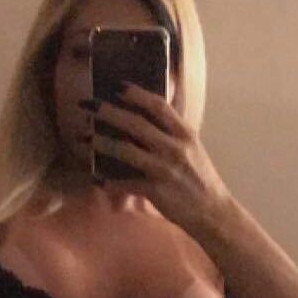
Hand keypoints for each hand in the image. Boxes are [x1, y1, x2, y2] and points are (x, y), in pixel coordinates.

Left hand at [86, 84, 232, 239]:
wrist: (212, 211)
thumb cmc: (200, 178)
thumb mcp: (192, 148)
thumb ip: (172, 132)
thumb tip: (146, 117)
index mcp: (184, 133)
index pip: (158, 106)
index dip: (136, 94)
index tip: (117, 86)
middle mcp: (174, 148)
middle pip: (136, 124)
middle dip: (108, 112)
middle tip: (88, 105)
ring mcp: (164, 169)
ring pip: (126, 151)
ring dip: (102, 143)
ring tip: (86, 138)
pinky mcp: (157, 191)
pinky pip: (127, 183)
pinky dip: (110, 182)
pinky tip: (97, 179)